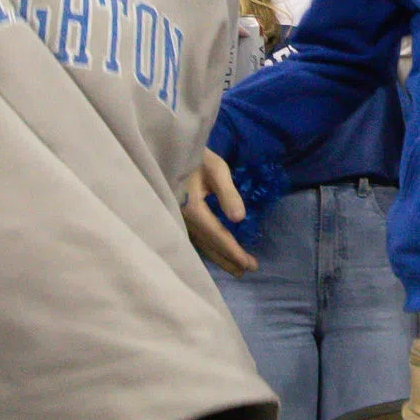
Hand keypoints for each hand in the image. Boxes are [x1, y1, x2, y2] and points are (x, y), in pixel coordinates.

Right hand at [182, 150, 256, 273]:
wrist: (169, 148)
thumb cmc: (195, 156)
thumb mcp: (216, 169)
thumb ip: (228, 194)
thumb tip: (239, 219)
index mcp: (194, 209)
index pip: (218, 236)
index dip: (234, 252)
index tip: (250, 265)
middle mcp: (184, 219)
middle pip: (208, 245)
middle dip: (228, 259)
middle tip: (246, 271)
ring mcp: (179, 218)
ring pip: (200, 244)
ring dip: (218, 257)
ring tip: (234, 269)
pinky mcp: (177, 215)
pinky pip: (193, 238)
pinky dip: (207, 248)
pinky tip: (214, 252)